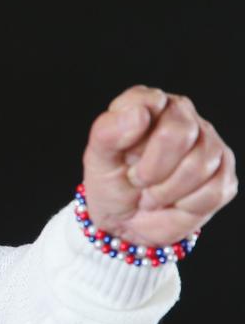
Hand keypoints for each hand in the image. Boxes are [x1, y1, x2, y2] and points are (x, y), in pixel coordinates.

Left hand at [82, 85, 236, 245]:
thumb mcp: (98, 157)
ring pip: (199, 165)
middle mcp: (184, 117)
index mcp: (150, 104)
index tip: (124, 154)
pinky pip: (213, 191)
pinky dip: (185, 205)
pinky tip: (173, 201)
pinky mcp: (224, 175)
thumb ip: (108, 131)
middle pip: (179, 134)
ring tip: (151, 193)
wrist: (126, 221)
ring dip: (165, 191)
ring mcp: (209, 145)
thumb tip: (139, 114)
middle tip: (137, 180)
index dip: (134, 134)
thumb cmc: (111, 182)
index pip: (152, 102)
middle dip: (150, 169)